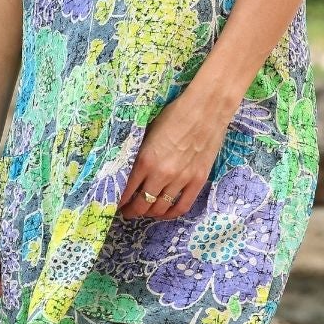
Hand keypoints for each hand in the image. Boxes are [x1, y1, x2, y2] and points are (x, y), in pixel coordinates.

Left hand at [117, 94, 228, 221]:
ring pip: (160, 208)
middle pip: (142, 204)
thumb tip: (129, 168)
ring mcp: (181, 180)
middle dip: (132, 211)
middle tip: (128, 211)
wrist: (207, 109)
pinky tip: (165, 212)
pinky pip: (182, 206)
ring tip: (145, 211)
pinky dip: (171, 214)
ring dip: (150, 213)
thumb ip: (139, 153)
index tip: (116, 203)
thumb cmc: (175, 114)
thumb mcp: (149, 131)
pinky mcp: (198, 181)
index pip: (126, 190)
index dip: (119, 201)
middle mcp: (161, 174)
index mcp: (145, 160)